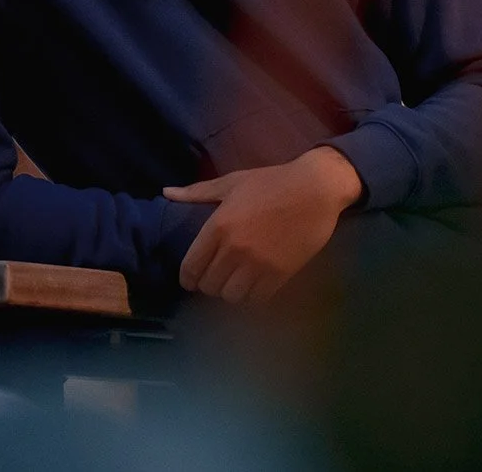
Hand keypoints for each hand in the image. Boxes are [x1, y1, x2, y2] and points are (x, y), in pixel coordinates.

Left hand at [163, 147, 362, 304]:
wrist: (316, 188)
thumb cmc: (272, 182)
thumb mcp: (233, 182)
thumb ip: (197, 192)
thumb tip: (165, 194)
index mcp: (218, 226)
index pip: (190, 268)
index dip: (188, 278)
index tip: (193, 279)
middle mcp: (234, 248)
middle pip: (209, 286)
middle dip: (210, 283)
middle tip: (219, 275)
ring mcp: (257, 264)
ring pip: (230, 296)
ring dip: (231, 291)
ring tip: (237, 281)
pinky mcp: (279, 274)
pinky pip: (256, 299)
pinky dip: (252, 296)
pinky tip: (255, 284)